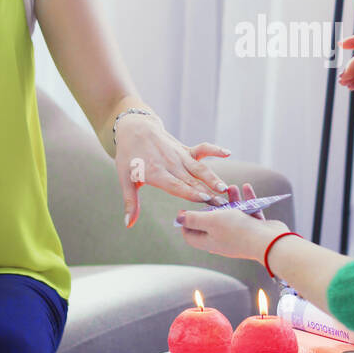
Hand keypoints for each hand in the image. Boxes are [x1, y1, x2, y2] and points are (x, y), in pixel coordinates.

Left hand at [116, 114, 231, 227]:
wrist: (134, 128)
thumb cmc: (129, 156)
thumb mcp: (125, 179)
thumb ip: (131, 202)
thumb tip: (129, 224)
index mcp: (156, 173)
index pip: (176, 185)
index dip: (191, 192)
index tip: (205, 199)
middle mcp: (171, 164)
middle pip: (192, 180)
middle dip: (208, 192)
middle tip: (221, 204)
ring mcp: (180, 156)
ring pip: (200, 168)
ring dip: (213, 178)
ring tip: (225, 188)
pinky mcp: (186, 149)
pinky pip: (202, 149)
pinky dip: (215, 150)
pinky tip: (228, 153)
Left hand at [176, 183, 288, 262]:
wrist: (269, 241)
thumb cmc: (237, 230)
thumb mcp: (210, 221)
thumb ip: (193, 218)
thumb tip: (179, 218)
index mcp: (208, 241)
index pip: (190, 234)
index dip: (186, 221)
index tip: (186, 208)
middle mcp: (222, 240)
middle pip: (211, 221)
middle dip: (211, 205)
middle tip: (212, 192)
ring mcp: (238, 235)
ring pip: (231, 214)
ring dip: (231, 199)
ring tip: (231, 186)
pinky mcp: (253, 229)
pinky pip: (247, 212)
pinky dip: (246, 200)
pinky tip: (246, 187)